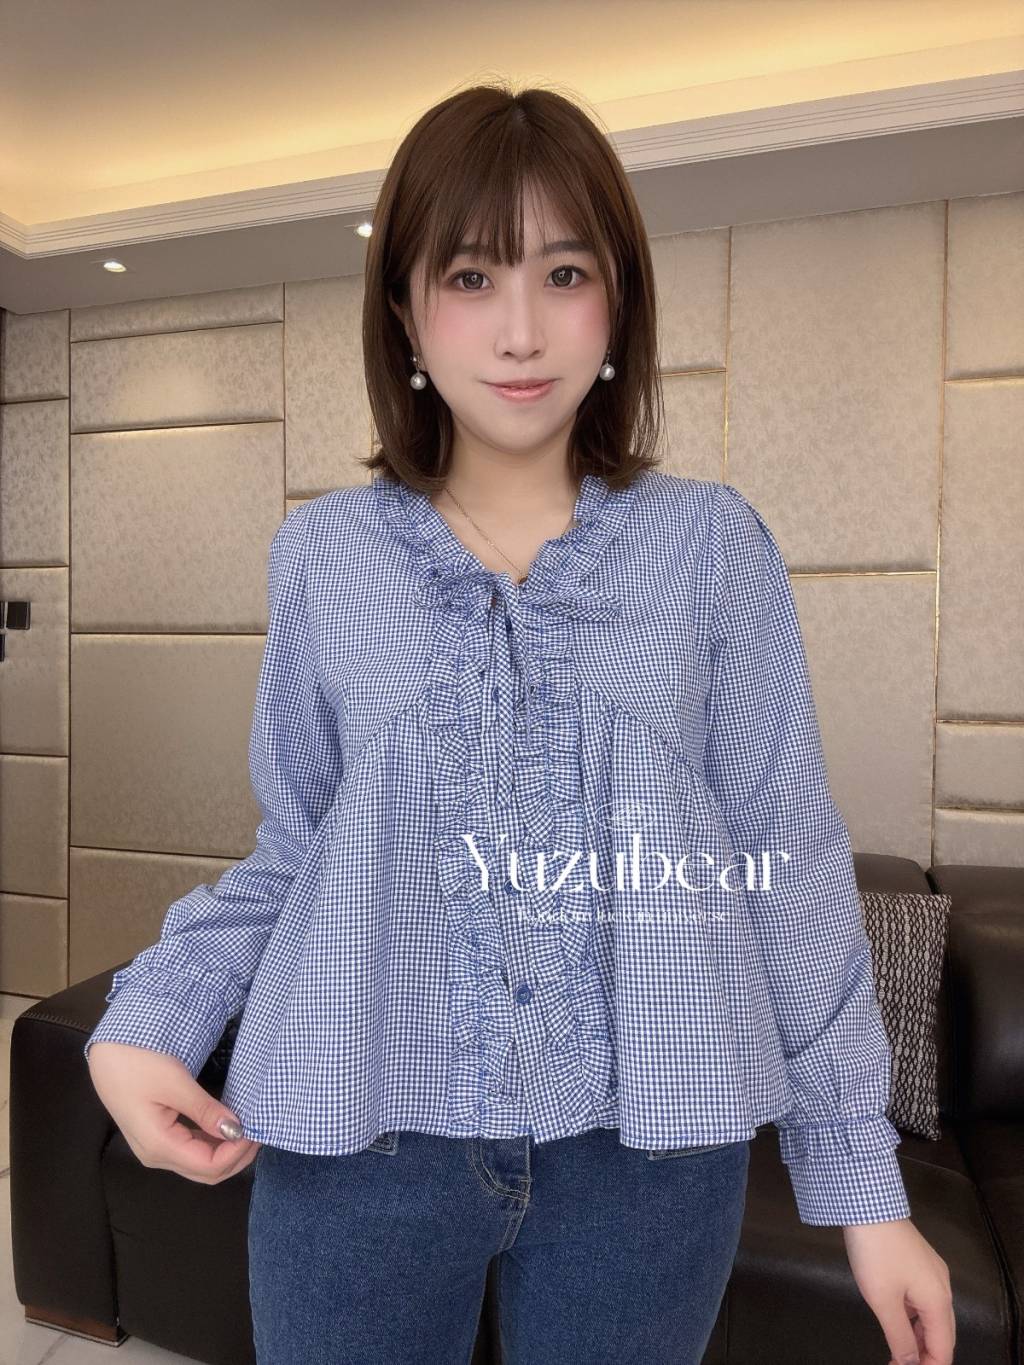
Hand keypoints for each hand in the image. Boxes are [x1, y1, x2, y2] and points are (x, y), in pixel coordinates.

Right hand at [87, 1041, 261, 1184]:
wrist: (107, 1053)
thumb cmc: (137, 1062)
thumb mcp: (175, 1082)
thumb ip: (205, 1110)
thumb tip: (236, 1130)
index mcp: (159, 1146)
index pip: (209, 1166)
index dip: (237, 1152)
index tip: (258, 1129)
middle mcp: (156, 1155)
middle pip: (206, 1172)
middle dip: (237, 1156)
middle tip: (260, 1129)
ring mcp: (155, 1148)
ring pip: (200, 1163)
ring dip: (228, 1151)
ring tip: (250, 1127)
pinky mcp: (157, 1137)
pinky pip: (191, 1150)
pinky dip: (214, 1143)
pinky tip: (228, 1126)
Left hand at [842, 1219, 954, 1363]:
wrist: (869, 1205)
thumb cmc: (876, 1253)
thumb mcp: (884, 1301)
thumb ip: (899, 1337)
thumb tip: (910, 1362)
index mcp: (939, 1301)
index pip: (943, 1349)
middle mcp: (943, 1288)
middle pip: (943, 1335)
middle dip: (925, 1356)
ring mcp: (933, 1273)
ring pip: (933, 1317)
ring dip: (919, 1337)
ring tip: (898, 1351)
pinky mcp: (920, 1263)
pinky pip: (924, 1300)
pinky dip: (914, 1318)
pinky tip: (898, 1321)